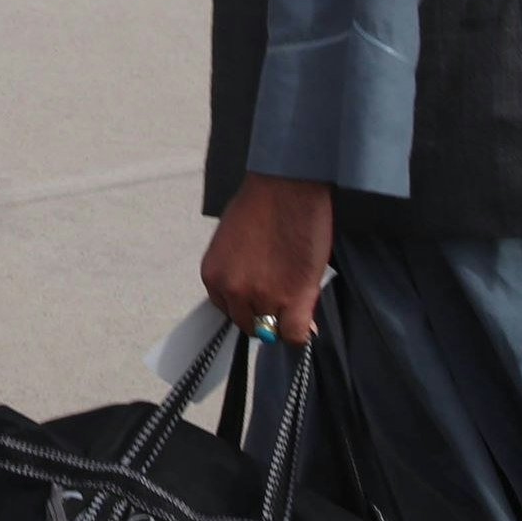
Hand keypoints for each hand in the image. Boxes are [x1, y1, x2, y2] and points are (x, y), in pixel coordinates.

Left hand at [199, 174, 333, 343]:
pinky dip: (302, 330)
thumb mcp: (232, 242)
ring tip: (297, 296)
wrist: (287, 186)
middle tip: (283, 299)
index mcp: (213, 275)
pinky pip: (295, 335)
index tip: (262, 300)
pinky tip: (307, 318)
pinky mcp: (292, 298)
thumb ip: (238, 272)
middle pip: (249, 324)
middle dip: (266, 315)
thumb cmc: (263, 204)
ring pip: (273, 331)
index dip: (249, 306)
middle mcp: (232, 289)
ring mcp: (261, 296)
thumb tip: (255, 295)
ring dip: (286, 319)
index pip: (228, 311)